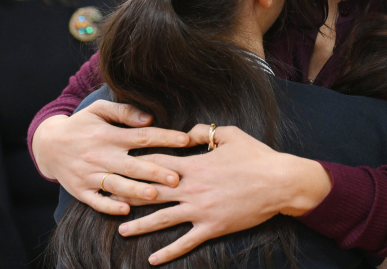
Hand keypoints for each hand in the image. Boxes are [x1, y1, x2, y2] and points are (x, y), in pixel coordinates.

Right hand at [31, 100, 190, 214]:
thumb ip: (124, 111)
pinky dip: (110, 206)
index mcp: (109, 135)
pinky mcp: (80, 190)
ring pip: (116, 185)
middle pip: (132, 165)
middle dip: (155, 172)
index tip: (186, 140)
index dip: (165, 137)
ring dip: (136, 191)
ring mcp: (89, 174)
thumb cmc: (81, 124)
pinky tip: (125, 209)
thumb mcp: (99, 110)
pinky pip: (96, 201)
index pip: (142, 136)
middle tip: (176, 178)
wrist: (47, 145)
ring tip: (155, 195)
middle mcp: (101, 155)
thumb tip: (149, 119)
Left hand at [117, 124, 332, 264]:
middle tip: (108, 198)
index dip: (138, 162)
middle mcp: (192, 188)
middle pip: (153, 192)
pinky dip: (168, 252)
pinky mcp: (212, 227)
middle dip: (129, 194)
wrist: (279, 181)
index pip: (159, 163)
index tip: (119, 162)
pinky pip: (185, 242)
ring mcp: (201, 210)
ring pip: (163, 219)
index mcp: (195, 165)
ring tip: (122, 229)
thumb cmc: (257, 156)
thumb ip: (205, 131)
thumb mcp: (231, 134)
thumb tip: (188, 130)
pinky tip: (153, 259)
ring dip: (141, 224)